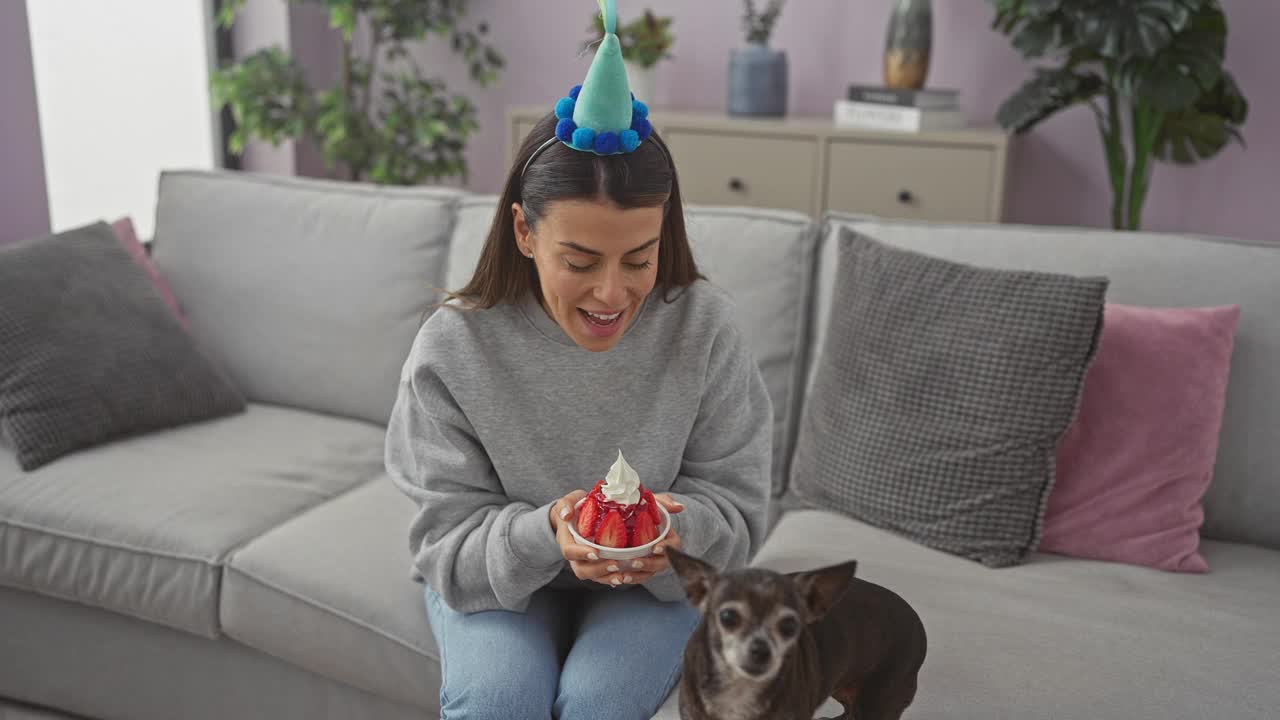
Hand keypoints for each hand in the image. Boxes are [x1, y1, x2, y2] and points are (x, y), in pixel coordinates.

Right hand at [549, 490, 685, 587]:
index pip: (569, 552)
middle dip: (598, 570)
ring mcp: (585, 562)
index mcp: (566, 541)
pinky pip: (603, 576)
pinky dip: (613, 578)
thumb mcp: (569, 501)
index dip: (581, 554)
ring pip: (593, 576)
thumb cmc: (574, 507)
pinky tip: (627, 576)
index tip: (596, 552)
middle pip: (582, 570)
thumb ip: (566, 505)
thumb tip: (567, 514)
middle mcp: (575, 555)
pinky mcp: (596, 564)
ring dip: (608, 577)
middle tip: (616, 564)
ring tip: (624, 574)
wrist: (576, 516)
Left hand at [606, 493, 683, 585]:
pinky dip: (629, 578)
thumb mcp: (655, 503)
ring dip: (637, 576)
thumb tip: (680, 507)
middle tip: (635, 562)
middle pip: (661, 564)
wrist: (634, 518)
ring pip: (649, 573)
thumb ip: (665, 503)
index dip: (666, 548)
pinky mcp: (641, 569)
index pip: (673, 545)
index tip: (655, 548)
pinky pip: (637, 577)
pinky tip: (618, 579)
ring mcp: (652, 562)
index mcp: (670, 539)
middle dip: (649, 565)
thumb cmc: (647, 511)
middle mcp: (663, 554)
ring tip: (624, 576)